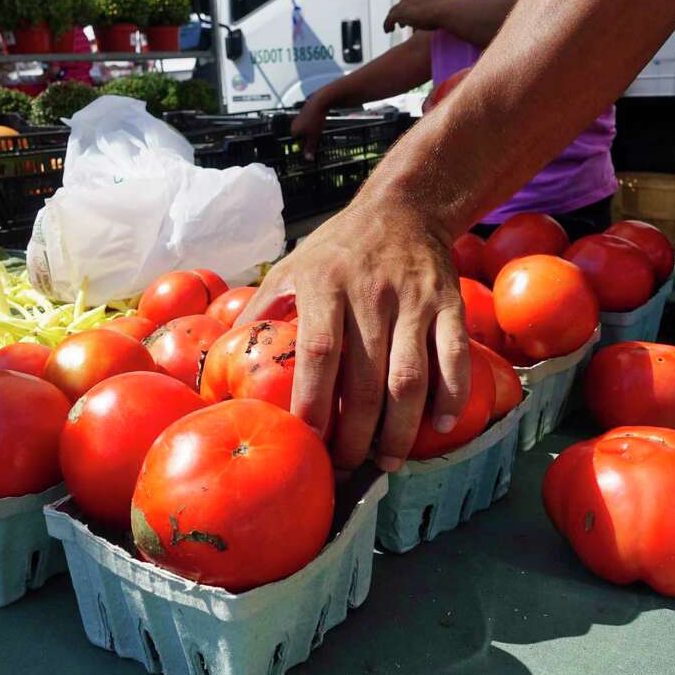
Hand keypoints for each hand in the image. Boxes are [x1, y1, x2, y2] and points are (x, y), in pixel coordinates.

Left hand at [239, 201, 470, 473]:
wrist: (403, 209)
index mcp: (325, 286)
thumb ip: (260, 312)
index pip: (319, 353)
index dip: (313, 401)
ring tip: (387, 461)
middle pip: (366, 378)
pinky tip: (438, 429)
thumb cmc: (337, 249)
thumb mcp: (291, 267)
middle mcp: (371, 294)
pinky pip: (454, 358)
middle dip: (356, 433)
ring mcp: (415, 300)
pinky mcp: (450, 303)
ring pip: (411, 377)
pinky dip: (452, 397)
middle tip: (347, 465)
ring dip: (400, 429)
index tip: (308, 441)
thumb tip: (220, 360)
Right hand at [290, 91, 330, 161]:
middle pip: (302, 138)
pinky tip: (320, 126)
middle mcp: (295, 124)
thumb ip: (310, 148)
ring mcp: (300, 118)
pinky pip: (310, 124)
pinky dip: (315, 127)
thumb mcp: (314, 137)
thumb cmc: (315, 118)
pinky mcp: (307, 113)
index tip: (313, 151)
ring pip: (307, 131)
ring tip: (320, 133)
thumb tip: (307, 158)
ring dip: (313, 134)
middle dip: (310, 141)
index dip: (307, 148)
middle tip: (318, 142)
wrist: (321, 101)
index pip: (299, 144)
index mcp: (294, 130)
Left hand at [383, 0, 447, 33]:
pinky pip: (390, 18)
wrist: (445, 10)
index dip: (411, 8)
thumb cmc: (447, 12)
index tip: (413, 18)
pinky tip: (387, 31)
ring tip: (391, 28)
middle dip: (402, 14)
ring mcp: (405, 2)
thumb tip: (428, 22)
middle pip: (402, 4)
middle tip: (402, 24)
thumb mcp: (439, 10)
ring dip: (393, 19)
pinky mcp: (401, 11)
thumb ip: (432, 13)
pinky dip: (387, 24)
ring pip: (395, 11)